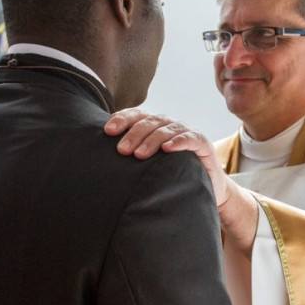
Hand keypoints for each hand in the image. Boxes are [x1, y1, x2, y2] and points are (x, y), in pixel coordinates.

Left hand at [105, 109, 258, 252]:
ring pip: (167, 129)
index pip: (136, 115)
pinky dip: (179, 141)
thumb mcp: (148, 165)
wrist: (205, 188)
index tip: (108, 131)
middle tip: (122, 150)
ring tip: (139, 155)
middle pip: (149, 122)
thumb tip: (99, 160)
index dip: (122, 119)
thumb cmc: (171, 175)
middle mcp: (169, 125)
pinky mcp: (202, 144)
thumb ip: (131, 156)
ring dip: (152, 140)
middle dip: (134, 134)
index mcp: (154, 126)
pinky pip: (190, 139)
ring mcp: (186, 132)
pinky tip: (168, 148)